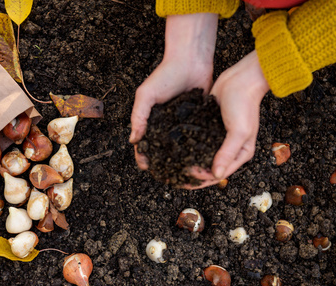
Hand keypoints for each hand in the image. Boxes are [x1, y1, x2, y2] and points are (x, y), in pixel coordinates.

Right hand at [129, 13, 218, 169]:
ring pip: (180, 146)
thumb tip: (133, 141)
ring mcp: (182, 123)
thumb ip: (139, 116)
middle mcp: (166, 124)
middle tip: (167, 175)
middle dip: (163, 162)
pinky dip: (197, 147)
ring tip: (185, 171)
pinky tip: (201, 158)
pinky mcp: (198, 119)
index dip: (144, 156)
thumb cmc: (165, 74)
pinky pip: (196, 137)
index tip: (147, 167)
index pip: (144, 143)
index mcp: (151, 120)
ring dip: (181, 158)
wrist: (191, 60)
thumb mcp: (146, 95)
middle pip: (162, 148)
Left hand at [183, 50, 269, 188]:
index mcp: (240, 154)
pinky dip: (187, 146)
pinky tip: (173, 148)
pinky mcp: (209, 127)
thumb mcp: (238, 131)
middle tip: (173, 178)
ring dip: (188, 161)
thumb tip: (216, 175)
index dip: (201, 180)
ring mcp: (218, 138)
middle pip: (208, 168)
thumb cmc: (244, 104)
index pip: (218, 174)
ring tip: (170, 166)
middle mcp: (229, 149)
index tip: (183, 180)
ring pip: (201, 156)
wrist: (241, 78)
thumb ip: (227, 154)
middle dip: (192, 175)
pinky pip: (197, 141)